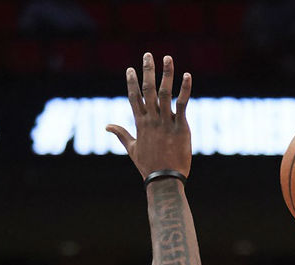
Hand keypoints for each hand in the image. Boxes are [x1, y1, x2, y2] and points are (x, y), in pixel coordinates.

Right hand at [106, 52, 191, 179]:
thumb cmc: (148, 166)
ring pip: (165, 93)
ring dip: (166, 74)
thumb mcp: (132, 149)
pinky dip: (185, 90)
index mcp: (140, 124)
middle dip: (147, 71)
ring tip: (167, 58)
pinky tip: (187, 76)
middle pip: (148, 90)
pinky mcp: (180, 127)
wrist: (164, 180)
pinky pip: (182, 105)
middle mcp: (152, 119)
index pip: (134, 98)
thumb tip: (107, 126)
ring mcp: (166, 122)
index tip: (130, 69)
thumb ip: (120, 134)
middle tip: (148, 54)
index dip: (132, 82)